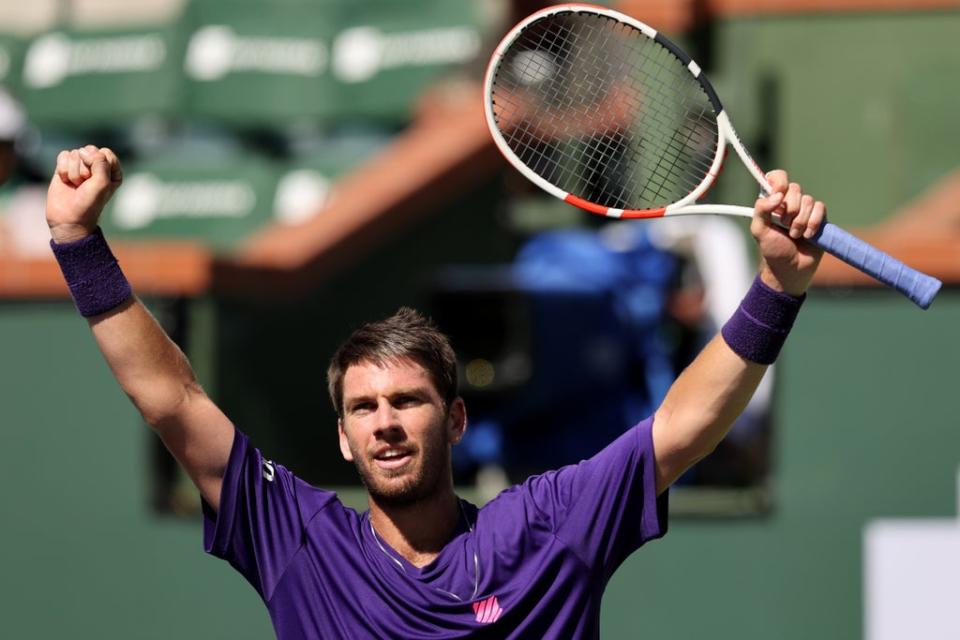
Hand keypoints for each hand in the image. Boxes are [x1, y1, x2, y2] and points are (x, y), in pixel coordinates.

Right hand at [47, 145, 122, 243]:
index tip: (96, 181)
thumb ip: (100, 162)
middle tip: (84, 185)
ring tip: (76, 186)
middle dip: (84, 168)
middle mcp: (97, 166)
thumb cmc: (89, 203)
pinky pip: (63, 155)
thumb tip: (84, 151)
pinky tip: (66, 181)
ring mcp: (80, 165)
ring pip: (75, 153)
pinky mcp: (65, 167)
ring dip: (74, 172)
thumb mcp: (102, 183)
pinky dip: (63, 169)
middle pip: (89, 151)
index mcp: (112, 170)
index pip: (105, 153)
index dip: (98, 165)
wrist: (68, 218)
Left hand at [751, 170, 824, 295]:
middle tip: (784, 224)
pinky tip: (808, 236)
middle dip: (789, 208)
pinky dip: (813, 222)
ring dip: (800, 221)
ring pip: (808, 200)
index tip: (778, 195)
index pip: (777, 177)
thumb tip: (777, 196)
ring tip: (795, 235)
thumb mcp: (759, 231)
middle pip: (794, 188)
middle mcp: (789, 202)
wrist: (791, 268)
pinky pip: (820, 208)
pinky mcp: (819, 217)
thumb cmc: (772, 250)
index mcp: (772, 202)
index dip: (779, 181)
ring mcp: (805, 210)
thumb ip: (761, 210)